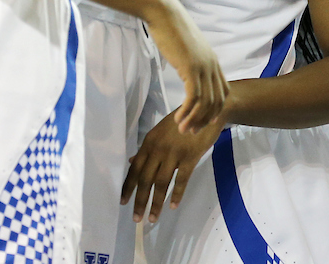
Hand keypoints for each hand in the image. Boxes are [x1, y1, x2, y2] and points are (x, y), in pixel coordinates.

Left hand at [121, 108, 224, 223]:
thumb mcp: (160, 131)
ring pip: (161, 183)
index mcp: (149, 142)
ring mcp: (174, 153)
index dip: (128, 186)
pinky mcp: (190, 157)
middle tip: (136, 219)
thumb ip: (147, 148)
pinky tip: (172, 206)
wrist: (205, 110)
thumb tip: (132, 161)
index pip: (135, 168)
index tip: (123, 202)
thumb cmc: (182, 121)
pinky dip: (176, 194)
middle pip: (146, 179)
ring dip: (156, 203)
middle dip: (139, 201)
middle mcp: (158, 149)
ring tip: (152, 218)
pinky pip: (181, 179)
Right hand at [143, 0, 228, 133]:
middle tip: (192, 131)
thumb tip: (187, 70)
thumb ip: (191, 61)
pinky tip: (178, 119)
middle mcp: (212, 65)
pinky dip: (187, 112)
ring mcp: (203, 67)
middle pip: (217, 101)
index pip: (223, 92)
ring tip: (183, 129)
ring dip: (195, 120)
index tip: (205, 121)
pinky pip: (194, 98)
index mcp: (213, 61)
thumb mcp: (187, 48)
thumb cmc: (171, 29)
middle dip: (205, 119)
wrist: (165, 14)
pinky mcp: (191, 68)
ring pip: (206, 103)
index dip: (216, 110)